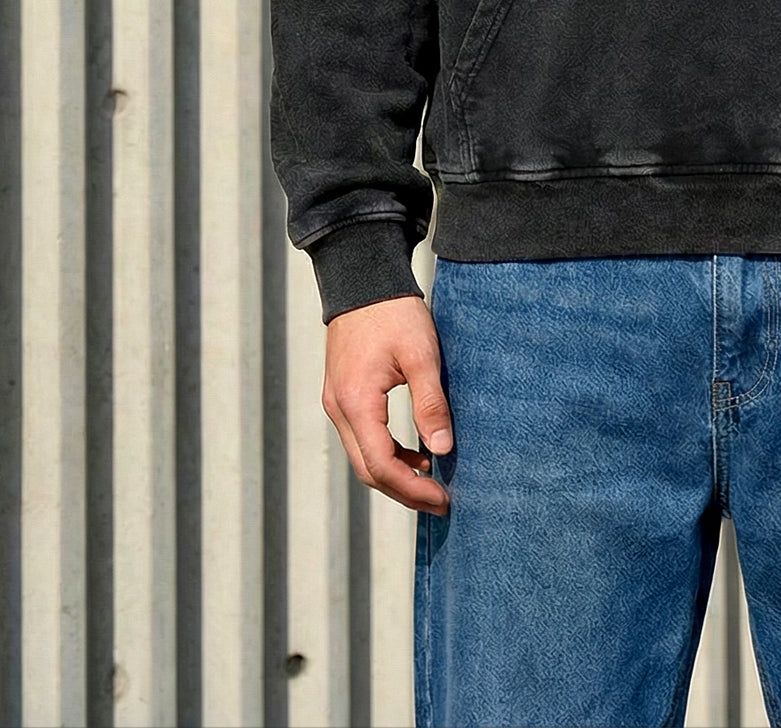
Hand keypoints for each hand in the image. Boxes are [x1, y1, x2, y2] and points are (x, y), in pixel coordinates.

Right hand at [323, 294, 454, 512]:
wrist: (363, 279)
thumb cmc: (393, 311)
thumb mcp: (421, 355)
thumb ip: (431, 403)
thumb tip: (443, 450)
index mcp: (356, 403)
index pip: (381, 465)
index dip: (413, 489)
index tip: (443, 498)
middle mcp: (339, 409)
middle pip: (368, 470)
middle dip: (404, 491)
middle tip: (440, 502)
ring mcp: (337, 403)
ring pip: (362, 457)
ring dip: (395, 474)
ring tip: (432, 480)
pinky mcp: (343, 395)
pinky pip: (362, 438)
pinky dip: (387, 452)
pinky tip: (415, 452)